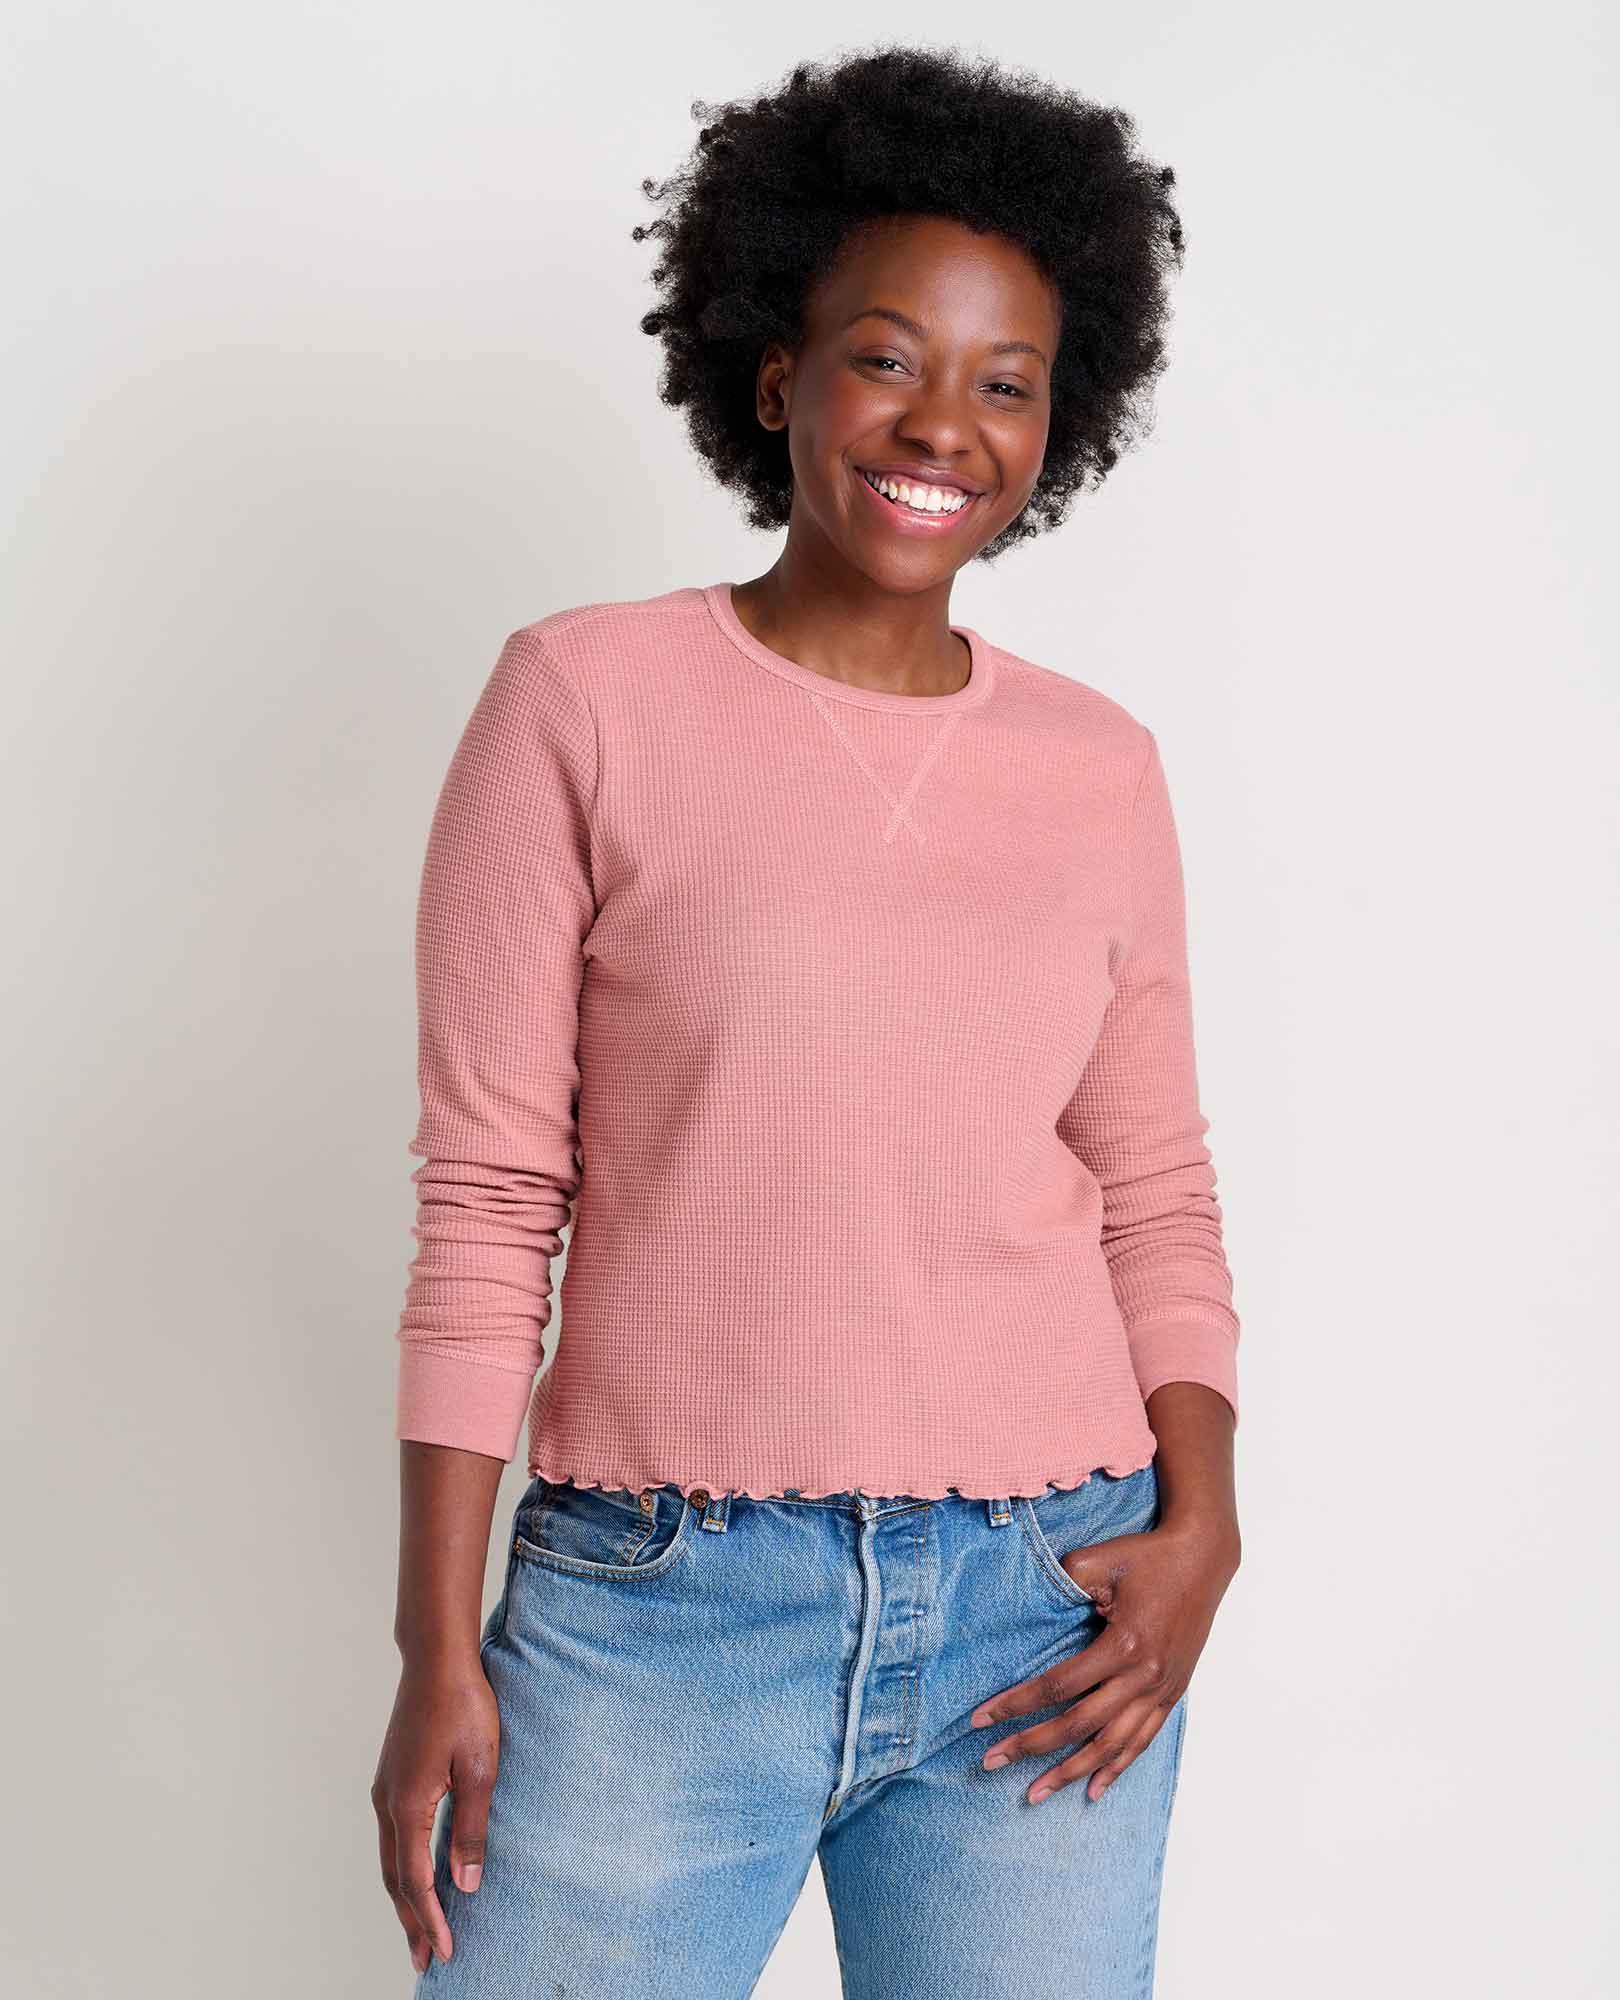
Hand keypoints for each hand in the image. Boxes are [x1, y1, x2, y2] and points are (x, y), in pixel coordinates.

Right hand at [372, 1658, 499, 1972]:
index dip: (432, 1920)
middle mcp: (387, 1803)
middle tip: (423, 1960)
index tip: (444, 1953)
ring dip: (404, 1897)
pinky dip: (403, 1867)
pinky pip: (393, 1836)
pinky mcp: (393, 1777)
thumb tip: (466, 1885)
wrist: (437, 1660)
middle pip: (395, 1878)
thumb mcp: (479, 1769)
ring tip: (418, 1928)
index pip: (417, 1881)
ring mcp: (386, 1789)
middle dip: (410, 1921)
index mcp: (408, 1806)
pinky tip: (416, 1872)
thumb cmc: (463, 1707)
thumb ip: (470, 1829)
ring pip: (390, 1859)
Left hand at [970, 1516, 1237, 1804]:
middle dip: (1030, 1746)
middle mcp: (1143, 1676)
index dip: (1016, 1704)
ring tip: (1035, 1793)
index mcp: (1123, 1645)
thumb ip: (1061, 1585)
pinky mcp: (1171, 1694)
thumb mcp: (1097, 1561)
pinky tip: (1093, 1791)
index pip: (1058, 1686)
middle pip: (1078, 1725)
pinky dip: (1116, 1768)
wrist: (1203, 1558)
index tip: (981, 1719)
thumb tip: (1028, 1613)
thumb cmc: (1145, 1556)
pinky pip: (1142, 1742)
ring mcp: (1160, 1690)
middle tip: (990, 1761)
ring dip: (1071, 1772)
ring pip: (1110, 1746)